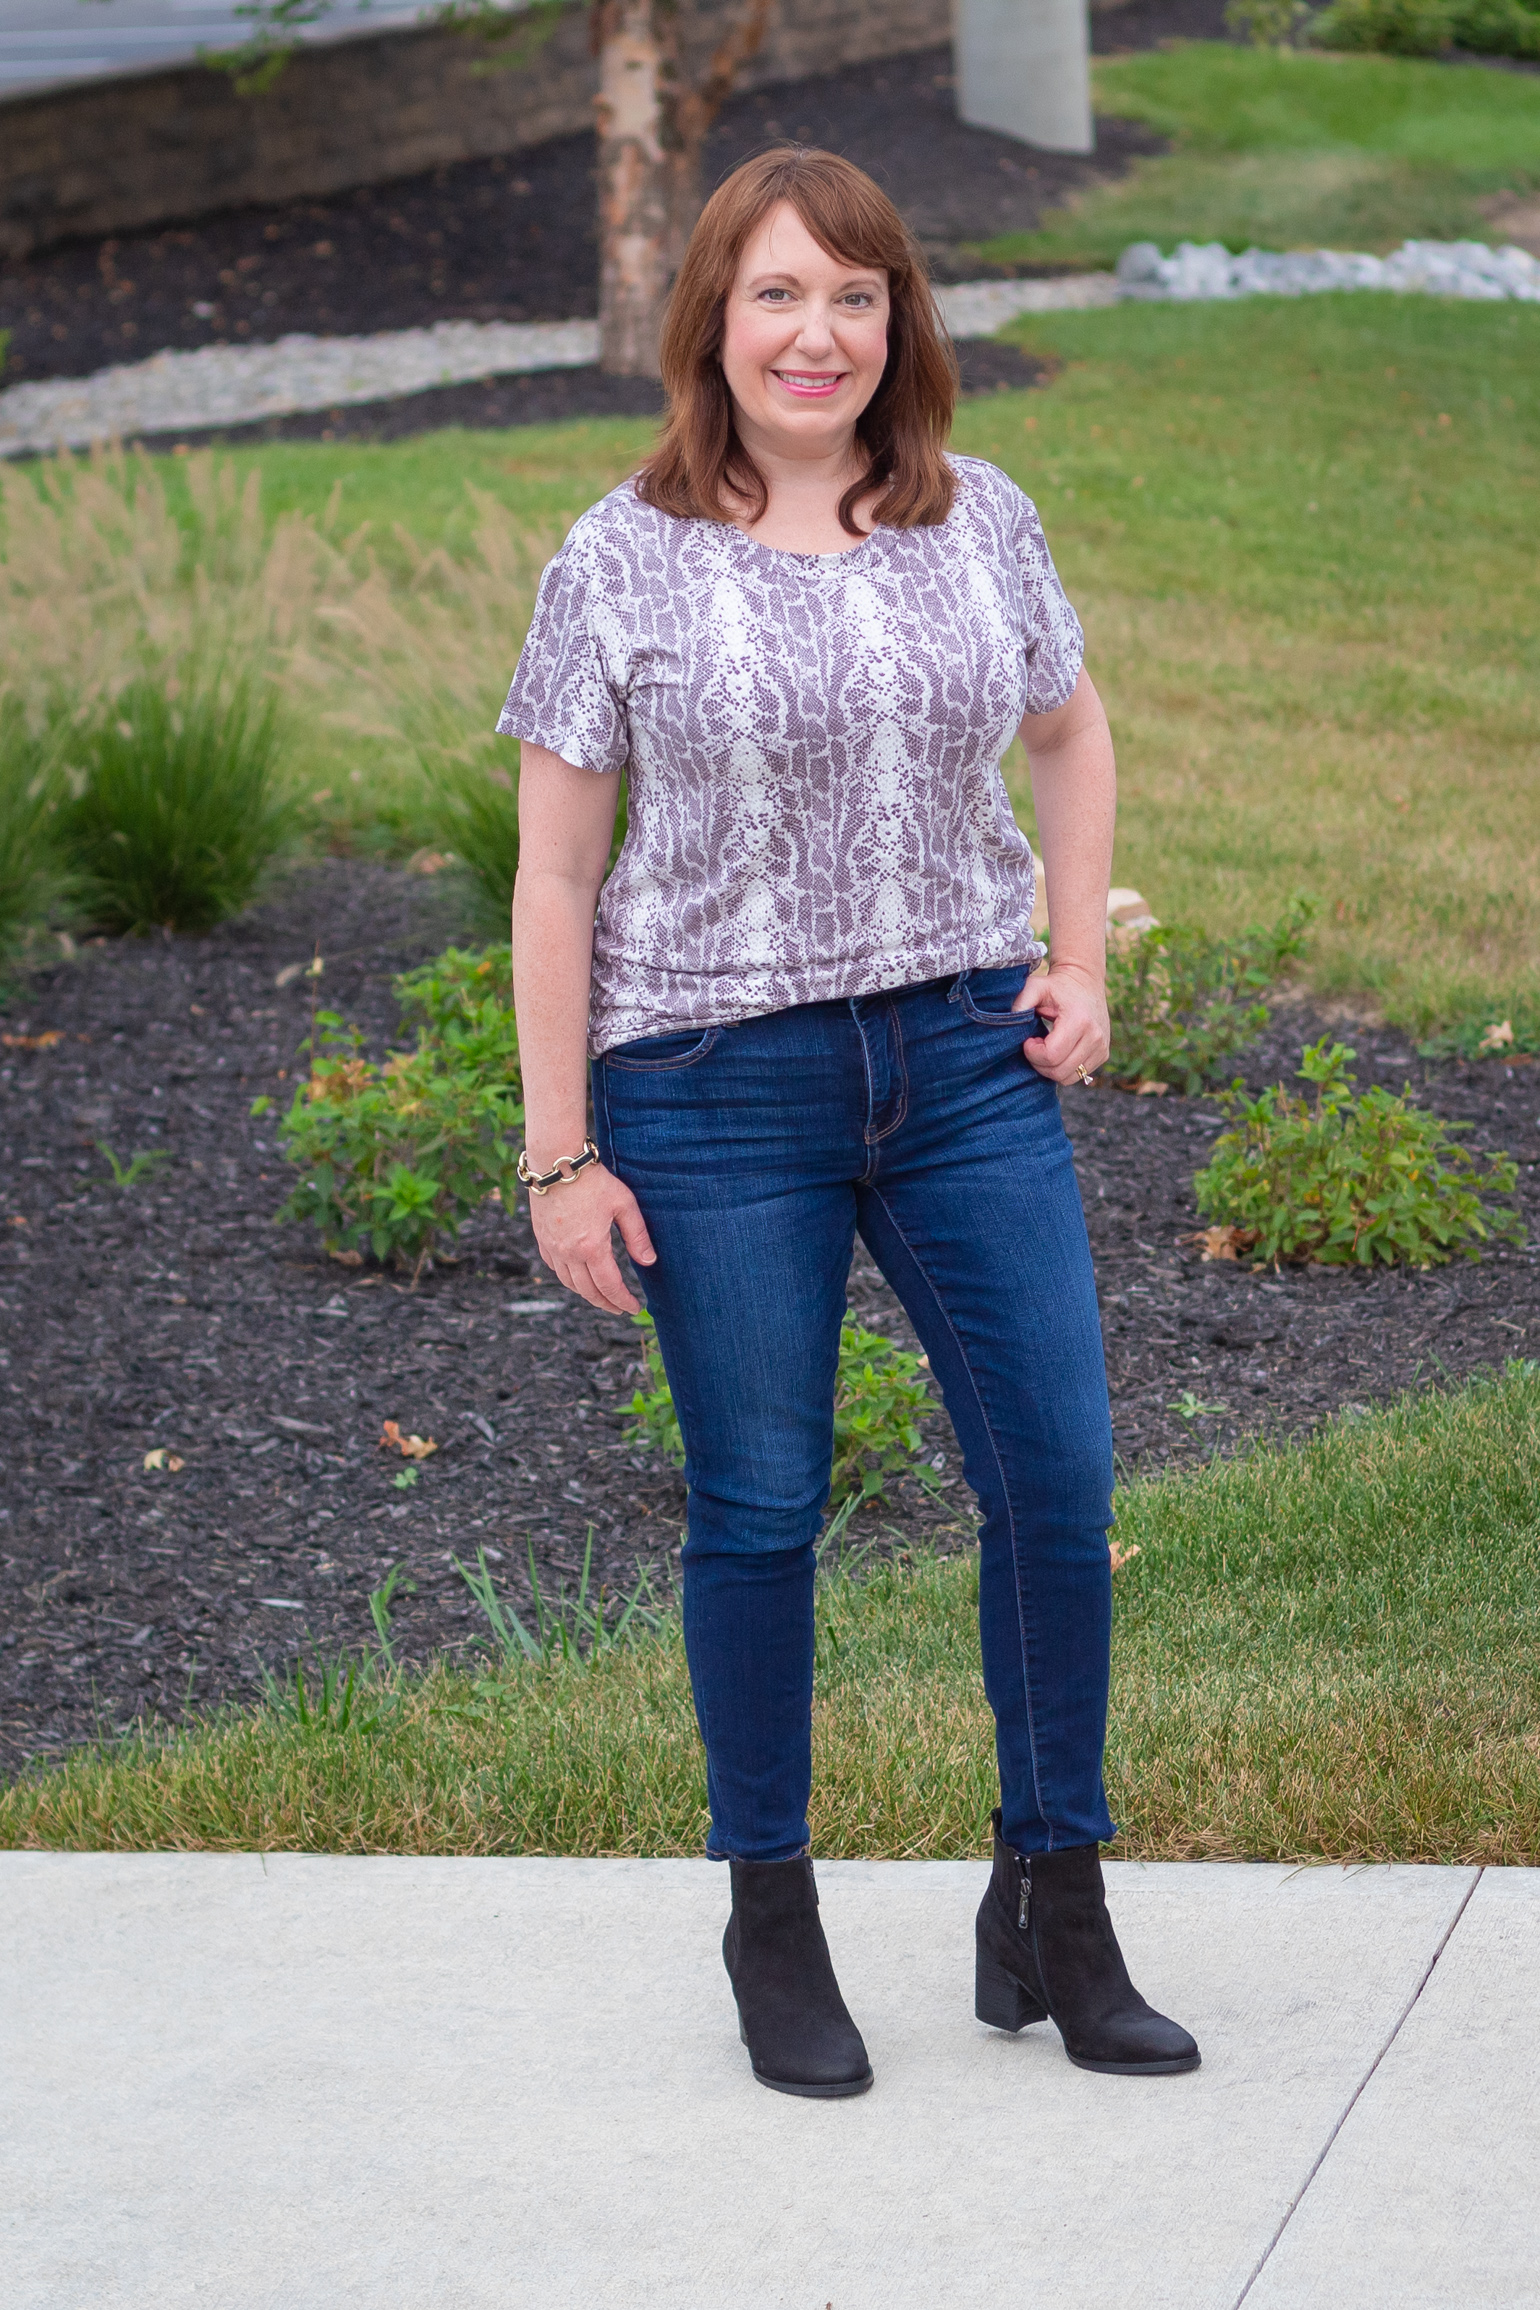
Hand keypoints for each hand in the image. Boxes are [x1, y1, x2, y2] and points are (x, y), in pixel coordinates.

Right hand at [527, 1161, 655, 1313]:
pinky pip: (555, 1268)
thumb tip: (649, 1262)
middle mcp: (568, 1253)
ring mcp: (551, 1247)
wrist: (556, 1162)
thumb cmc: (594, 1180)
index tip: (635, 1308)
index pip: (609, 1286)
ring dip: (587, 1294)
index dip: (623, 1301)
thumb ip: (637, 1236)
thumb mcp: (624, 1205)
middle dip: (606, 1303)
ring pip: (569, 1283)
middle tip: (620, 1308)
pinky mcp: (541, 1238)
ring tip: (601, 1296)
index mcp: (591, 1247)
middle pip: (588, 1291)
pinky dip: (568, 1278)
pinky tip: (578, 1276)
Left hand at [1015, 962, 1110, 1086]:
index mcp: (1080, 1021)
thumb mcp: (1035, 987)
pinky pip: (1078, 1075)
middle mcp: (1095, 1037)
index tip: (1028, 1040)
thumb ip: (1020, 1003)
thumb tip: (1009, 1025)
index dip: (1033, 1053)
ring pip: (1068, 1078)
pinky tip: (1059, 1050)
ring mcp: (1101, 1048)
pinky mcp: (1103, 1054)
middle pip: (1059, 1071)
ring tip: (1046, 1047)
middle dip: (1039, 1063)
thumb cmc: (1055, 986)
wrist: (1084, 981)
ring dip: (1051, 1068)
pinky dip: (1063, 1068)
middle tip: (1035, 1045)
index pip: (1051, 1056)